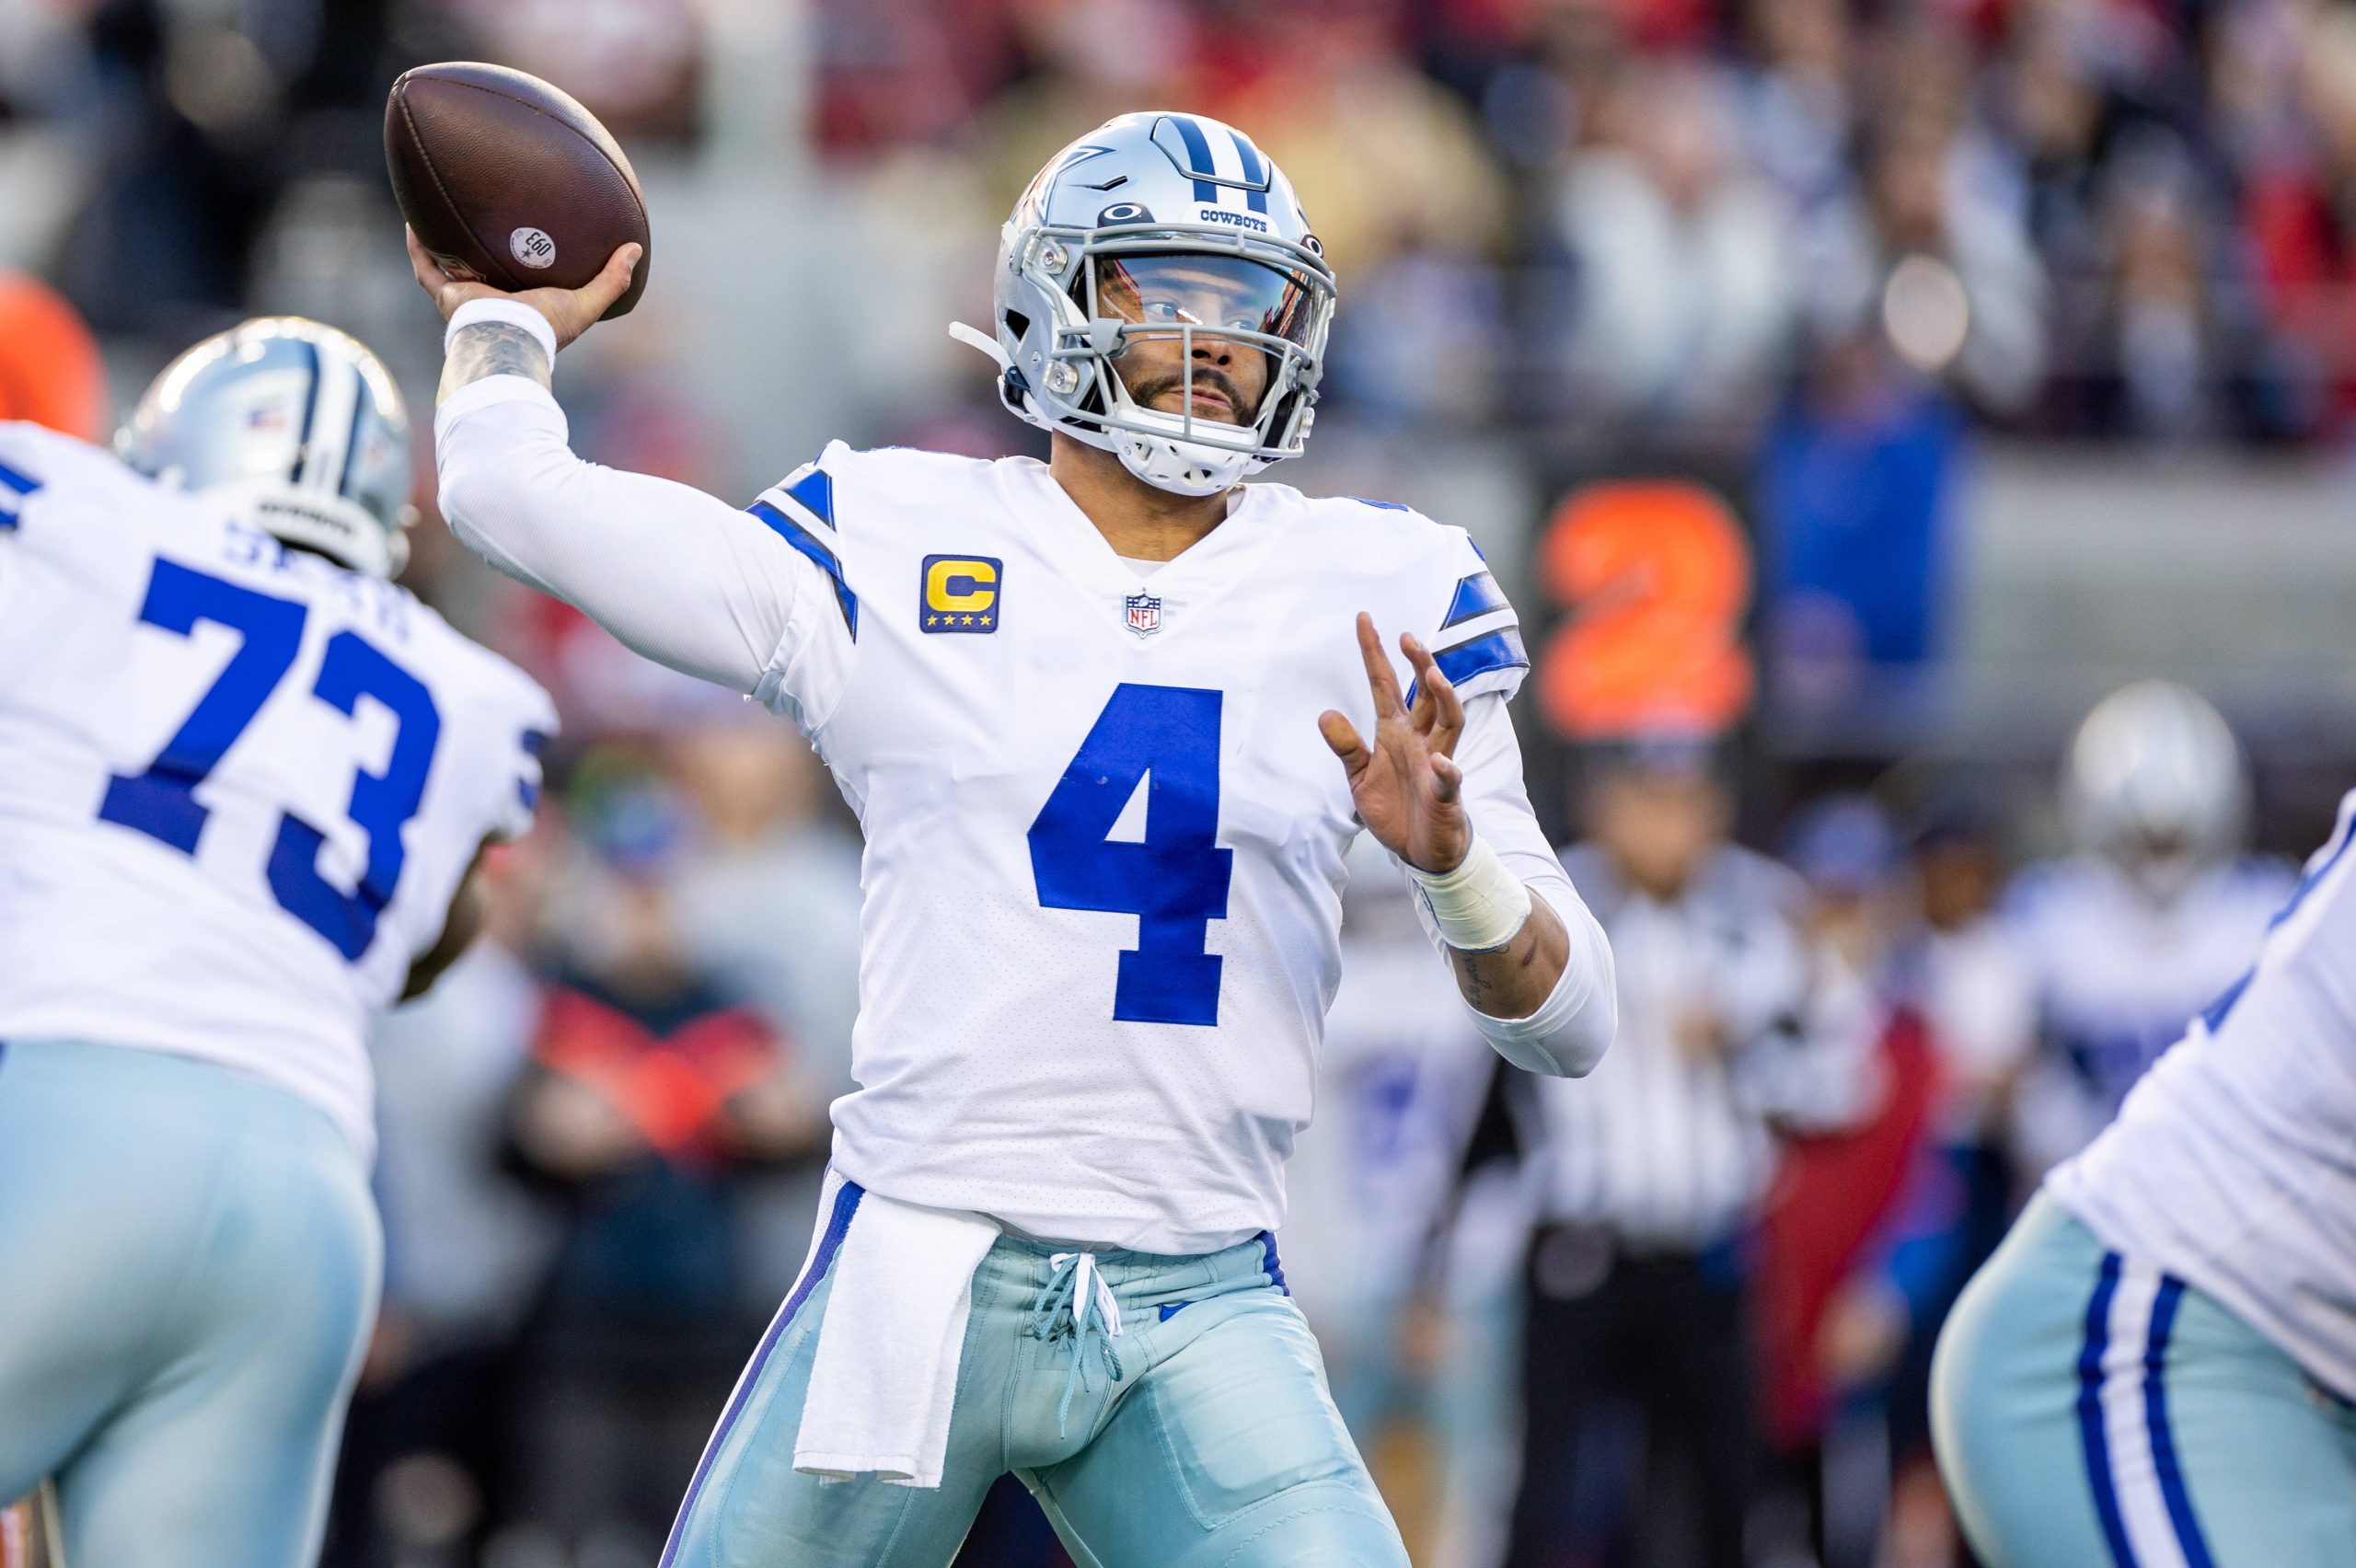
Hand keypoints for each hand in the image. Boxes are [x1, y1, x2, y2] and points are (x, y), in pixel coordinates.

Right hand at [406, 226, 640, 351]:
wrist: (513, 338)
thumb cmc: (548, 327)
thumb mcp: (587, 302)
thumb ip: (612, 279)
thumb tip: (635, 248)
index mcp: (522, 303)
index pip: (519, 279)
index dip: (520, 260)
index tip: (524, 235)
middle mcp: (492, 300)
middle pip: (482, 269)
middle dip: (479, 247)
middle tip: (481, 215)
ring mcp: (466, 299)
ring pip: (449, 266)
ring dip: (443, 243)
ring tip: (440, 211)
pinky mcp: (448, 296)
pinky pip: (426, 268)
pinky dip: (418, 247)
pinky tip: (412, 221)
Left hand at [1319, 612, 1468, 874]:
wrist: (1421, 851)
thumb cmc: (1394, 808)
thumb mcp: (1359, 777)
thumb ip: (1346, 747)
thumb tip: (1324, 714)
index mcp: (1395, 732)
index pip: (1385, 685)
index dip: (1375, 653)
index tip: (1364, 619)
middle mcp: (1420, 740)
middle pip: (1425, 693)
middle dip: (1419, 663)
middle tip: (1408, 638)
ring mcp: (1437, 763)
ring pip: (1449, 721)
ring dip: (1443, 697)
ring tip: (1432, 675)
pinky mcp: (1446, 794)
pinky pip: (1450, 777)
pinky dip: (1446, 769)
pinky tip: (1439, 761)